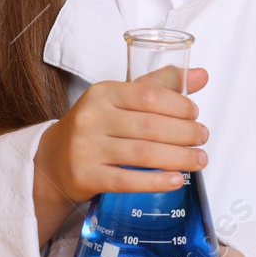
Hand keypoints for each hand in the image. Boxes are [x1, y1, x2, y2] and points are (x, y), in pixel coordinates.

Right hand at [33, 66, 210, 239]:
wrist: (53, 159)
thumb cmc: (96, 126)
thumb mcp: (121, 98)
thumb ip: (160, 85)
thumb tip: (202, 75)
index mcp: (104, 93)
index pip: (148, 95)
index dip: (178, 106)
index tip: (195, 115)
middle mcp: (93, 118)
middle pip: (150, 126)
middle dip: (184, 133)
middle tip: (202, 138)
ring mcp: (87, 148)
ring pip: (143, 154)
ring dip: (179, 158)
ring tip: (199, 160)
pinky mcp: (86, 176)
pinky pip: (127, 180)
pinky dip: (156, 181)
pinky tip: (176, 180)